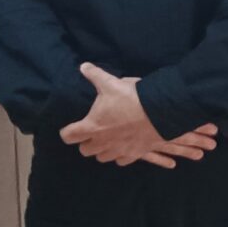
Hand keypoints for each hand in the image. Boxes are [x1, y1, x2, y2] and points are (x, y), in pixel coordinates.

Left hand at [60, 63, 217, 167]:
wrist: (160, 112)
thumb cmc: (131, 98)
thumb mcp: (111, 83)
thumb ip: (95, 75)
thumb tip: (83, 66)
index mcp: (91, 127)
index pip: (68, 136)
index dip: (67, 132)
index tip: (72, 127)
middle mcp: (101, 143)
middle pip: (85, 150)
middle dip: (87, 142)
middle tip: (94, 131)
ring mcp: (117, 150)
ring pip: (102, 158)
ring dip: (102, 150)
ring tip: (108, 140)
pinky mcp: (133, 154)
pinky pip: (121, 161)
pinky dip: (120, 155)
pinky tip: (124, 146)